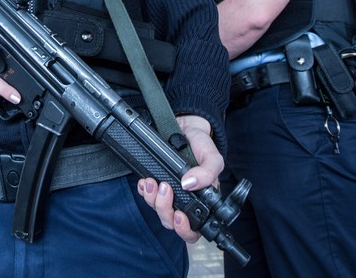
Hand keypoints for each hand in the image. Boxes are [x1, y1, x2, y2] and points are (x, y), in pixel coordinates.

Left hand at [137, 115, 223, 242]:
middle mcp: (184, 201)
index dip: (185, 229)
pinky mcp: (156, 184)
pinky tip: (144, 181)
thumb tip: (189, 184)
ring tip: (152, 181)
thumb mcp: (212, 157)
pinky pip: (146, 195)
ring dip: (152, 198)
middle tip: (165, 189)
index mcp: (202, 202)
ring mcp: (169, 194)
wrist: (186, 127)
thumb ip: (208, 173)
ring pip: (157, 209)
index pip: (194, 229)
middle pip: (171, 221)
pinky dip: (143, 190)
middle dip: (164, 209)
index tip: (179, 216)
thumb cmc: (202, 145)